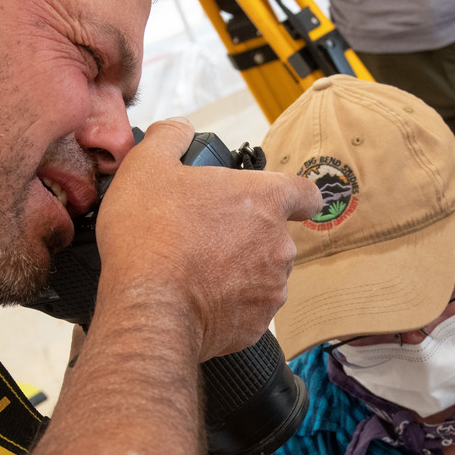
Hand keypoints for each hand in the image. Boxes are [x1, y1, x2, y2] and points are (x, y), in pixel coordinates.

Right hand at [94, 117, 319, 359]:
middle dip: (247, 237)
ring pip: (262, 275)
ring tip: (197, 271)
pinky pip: (247, 309)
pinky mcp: (257, 324)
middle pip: (275, 236)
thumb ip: (170, 136)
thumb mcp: (147, 165)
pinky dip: (229, 305)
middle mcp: (279, 244)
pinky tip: (198, 299)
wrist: (148, 307)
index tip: (284, 204)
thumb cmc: (150, 235)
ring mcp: (272, 288)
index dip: (297, 198)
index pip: (306, 194)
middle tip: (206, 237)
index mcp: (265, 199)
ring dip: (239, 272)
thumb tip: (180, 129)